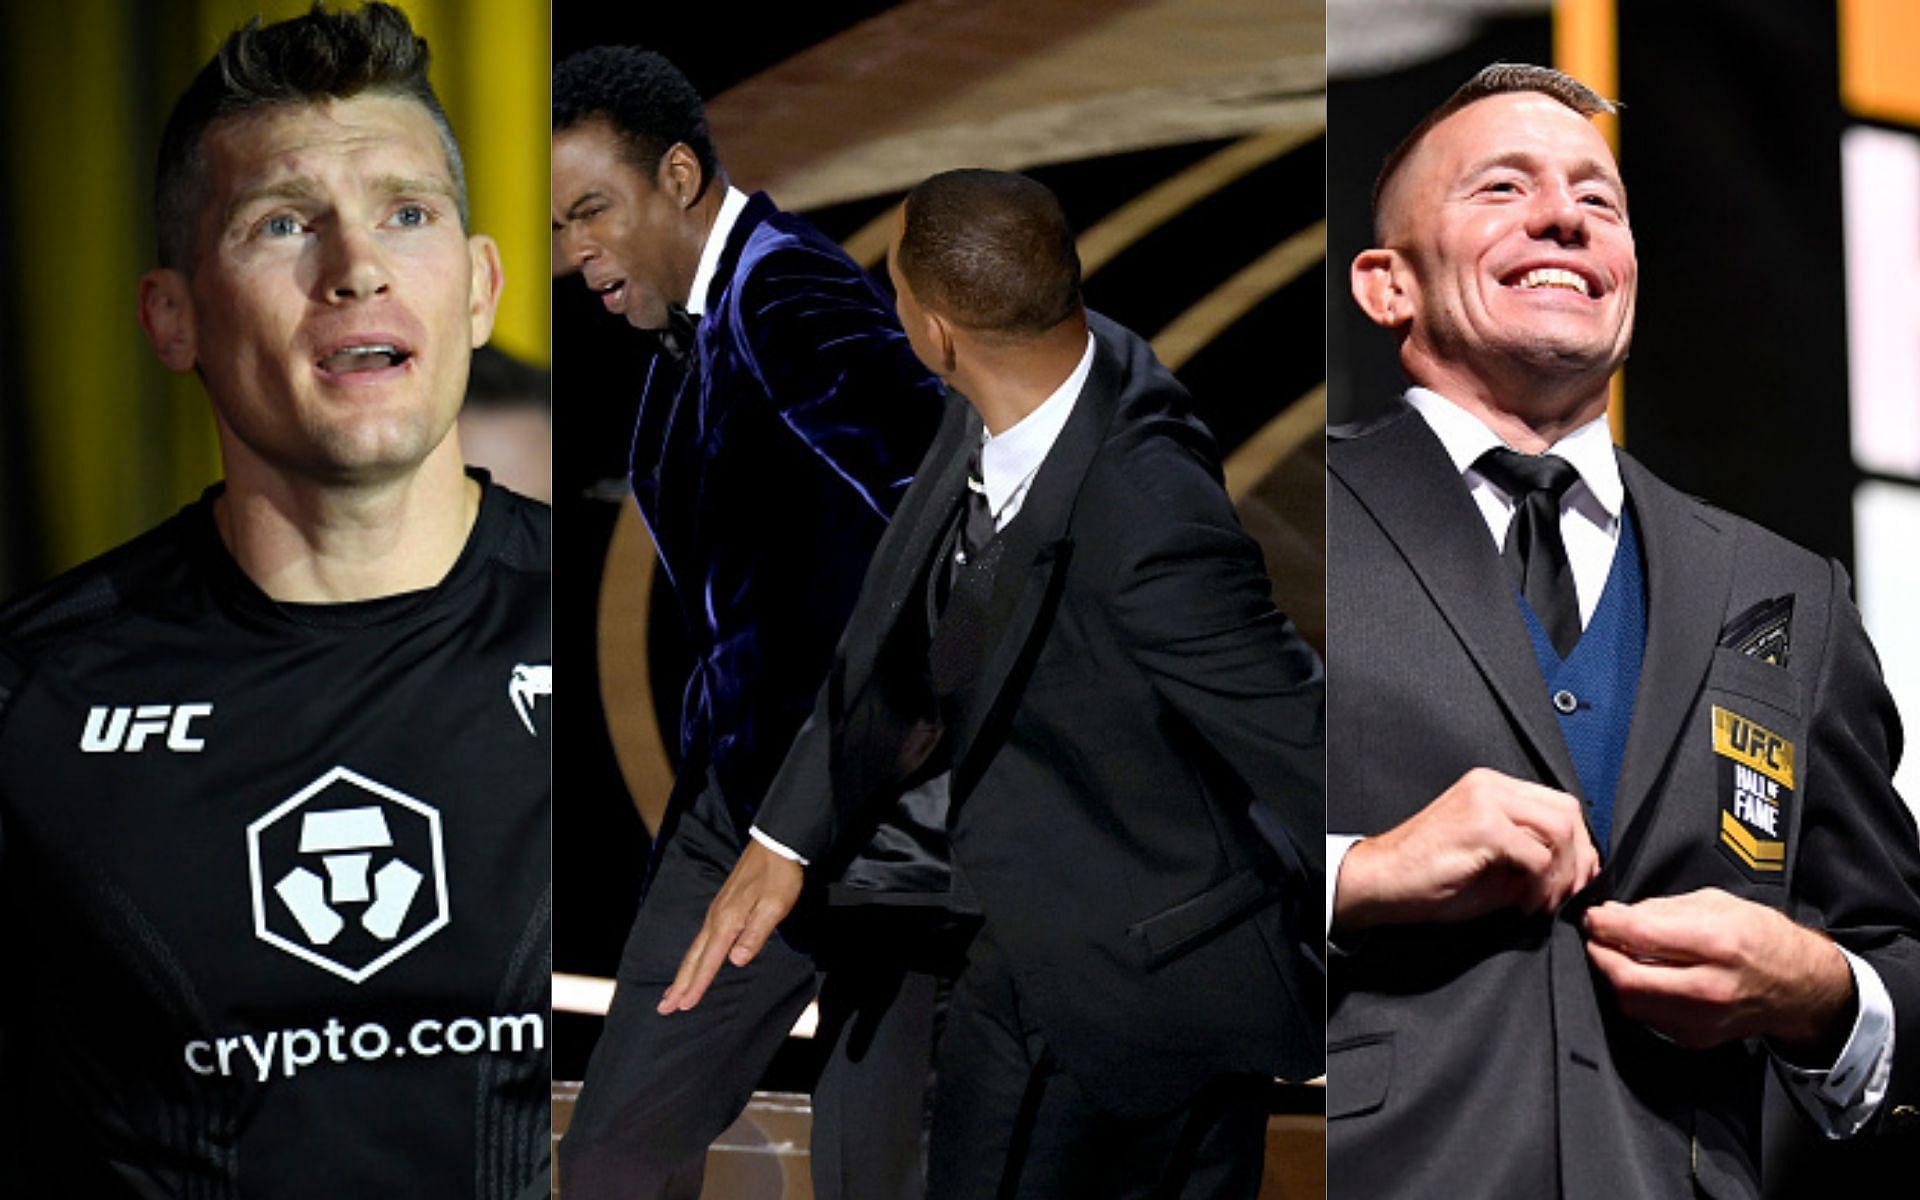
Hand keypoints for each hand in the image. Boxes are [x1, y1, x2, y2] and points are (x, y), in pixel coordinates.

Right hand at [656, 840, 804, 1013]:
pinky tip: (694, 961)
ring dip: (683, 972)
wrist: (775, 845)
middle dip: (679, 985)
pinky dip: (693, 956)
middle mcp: (716, 918)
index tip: (683, 1006)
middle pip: (693, 958)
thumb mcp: (774, 906)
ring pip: (695, 949)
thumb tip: (735, 960)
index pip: (709, 962)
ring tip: (672, 992)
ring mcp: (717, 912)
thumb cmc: (779, 877)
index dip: (697, 986)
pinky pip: (702, 939)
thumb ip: (755, 934)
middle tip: (664, 1007)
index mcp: (727, 922)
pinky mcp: (722, 906)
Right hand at [1333, 767, 1598, 932]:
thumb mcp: (1492, 861)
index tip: (1573, 881)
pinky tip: (1523, 903)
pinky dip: (1541, 886)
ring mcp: (1486, 801)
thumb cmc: (1429, 876)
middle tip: (1564, 896)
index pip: (1559, 805)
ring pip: (1560, 830)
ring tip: (1540, 902)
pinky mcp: (1482, 826)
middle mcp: (1491, 785)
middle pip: (1568, 812)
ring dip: (1561, 875)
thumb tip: (1574, 873)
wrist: (1383, 882)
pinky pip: (1538, 856)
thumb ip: (1531, 855)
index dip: (1578, 846)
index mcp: (1493, 788)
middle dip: (1577, 860)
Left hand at [1584, 888, 1854, 1056]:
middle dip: (1599, 954)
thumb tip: (1615, 915)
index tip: (1594, 916)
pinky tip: (1642, 976)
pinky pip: (1645, 1015)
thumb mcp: (1716, 904)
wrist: (1797, 987)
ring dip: (1613, 976)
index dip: (1606, 924)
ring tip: (1617, 954)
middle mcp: (1710, 988)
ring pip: (1629, 1002)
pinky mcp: (1693, 1038)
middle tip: (1596, 938)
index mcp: (1718, 945)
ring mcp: (1701, 1019)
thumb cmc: (1761, 939)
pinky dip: (1634, 994)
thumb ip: (1660, 909)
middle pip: (1626, 979)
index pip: (1641, 936)